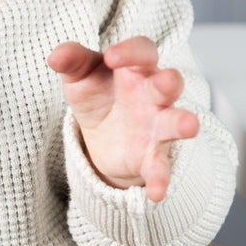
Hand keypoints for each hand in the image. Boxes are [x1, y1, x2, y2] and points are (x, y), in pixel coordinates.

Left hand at [47, 36, 198, 202]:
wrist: (103, 136)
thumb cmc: (98, 94)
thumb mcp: (80, 77)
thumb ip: (72, 62)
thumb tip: (56, 55)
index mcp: (136, 68)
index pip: (143, 51)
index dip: (130, 51)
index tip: (111, 57)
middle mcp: (153, 94)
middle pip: (169, 83)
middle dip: (169, 82)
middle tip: (166, 81)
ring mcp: (157, 125)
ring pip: (174, 122)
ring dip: (182, 123)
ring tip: (189, 126)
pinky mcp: (152, 156)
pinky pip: (160, 167)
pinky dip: (160, 179)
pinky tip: (156, 194)